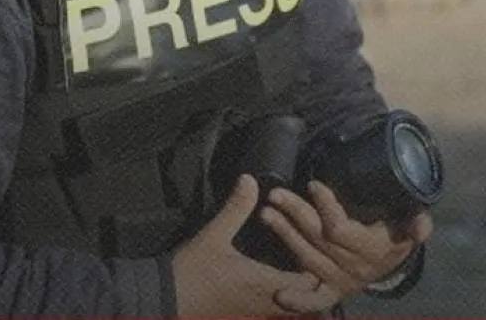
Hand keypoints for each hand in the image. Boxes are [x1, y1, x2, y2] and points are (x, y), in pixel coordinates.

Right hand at [172, 174, 343, 316]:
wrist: (166, 299)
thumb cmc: (193, 269)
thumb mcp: (214, 234)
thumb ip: (236, 208)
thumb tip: (250, 179)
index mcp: (265, 282)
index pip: (309, 282)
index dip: (318, 265)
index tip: (319, 243)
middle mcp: (267, 302)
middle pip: (306, 298)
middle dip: (313, 277)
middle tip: (314, 250)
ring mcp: (257, 312)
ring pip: (291, 305)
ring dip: (299, 287)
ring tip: (300, 260)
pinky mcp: (246, 314)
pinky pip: (276, 308)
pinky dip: (285, 294)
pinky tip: (278, 273)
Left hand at [260, 180, 433, 309]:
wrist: (391, 260)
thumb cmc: (397, 231)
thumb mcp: (410, 221)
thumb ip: (417, 223)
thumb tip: (422, 227)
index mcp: (373, 250)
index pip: (341, 230)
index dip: (326, 207)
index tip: (313, 185)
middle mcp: (355, 269)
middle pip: (319, 240)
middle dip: (296, 214)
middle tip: (276, 194)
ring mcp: (341, 282)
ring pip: (309, 259)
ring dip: (285, 236)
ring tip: (266, 214)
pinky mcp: (332, 292)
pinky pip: (315, 301)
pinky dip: (299, 301)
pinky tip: (279, 295)